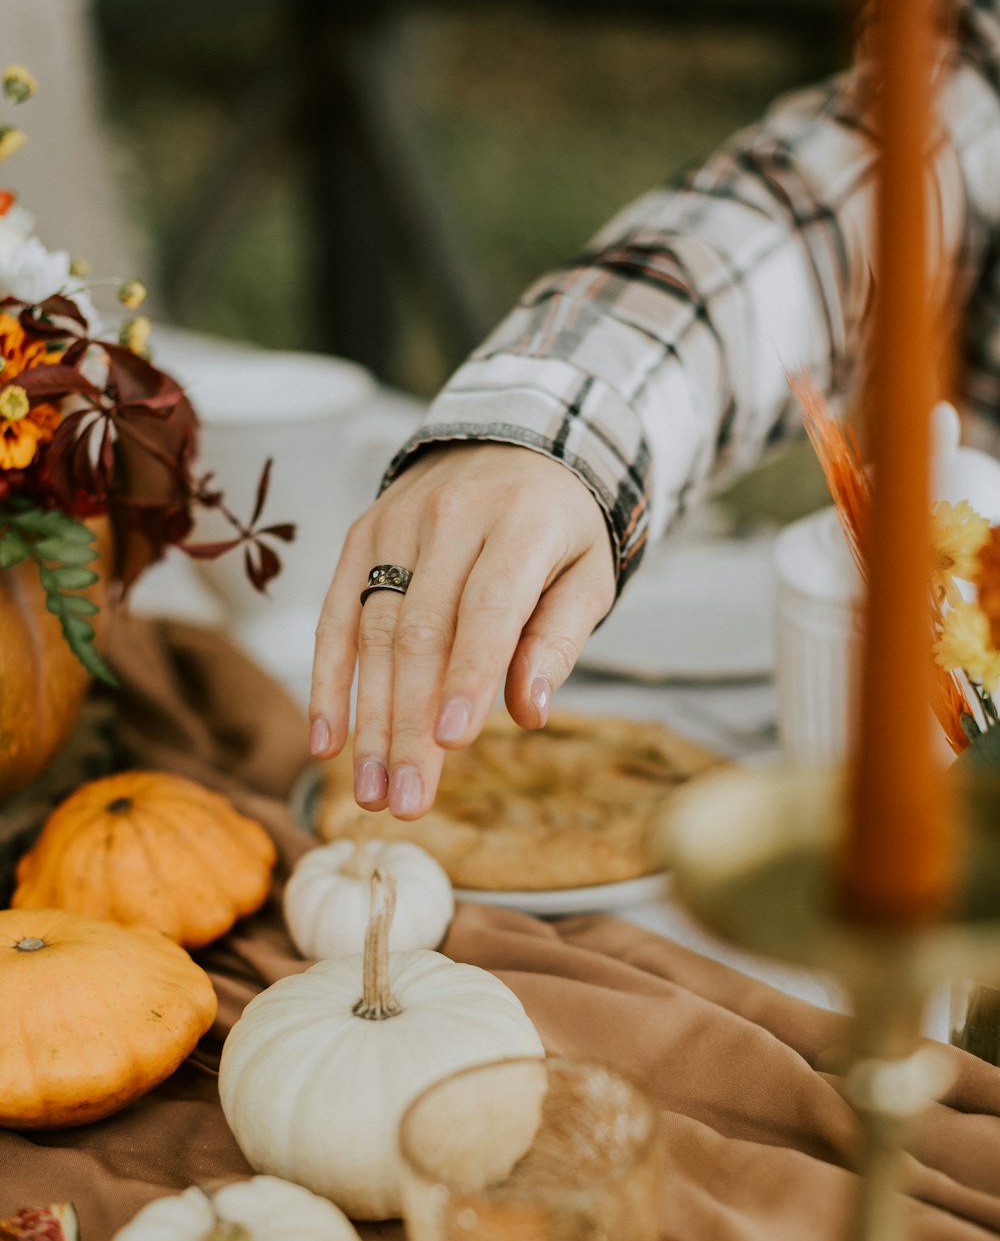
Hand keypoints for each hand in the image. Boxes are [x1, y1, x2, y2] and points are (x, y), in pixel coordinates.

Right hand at [309, 442, 615, 818]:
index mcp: (520, 522)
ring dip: (368, 721)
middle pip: (421, 633)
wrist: (516, 439)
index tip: (454, 743)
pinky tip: (328, 741)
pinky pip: (337, 616)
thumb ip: (559, 640)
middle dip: (409, 725)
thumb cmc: (559, 525)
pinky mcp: (362, 535)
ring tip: (373, 791)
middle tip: (406, 801)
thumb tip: (531, 713)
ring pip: (374, 633)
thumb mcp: (588, 572)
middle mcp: (451, 517)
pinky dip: (329, 682)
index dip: (469, 676)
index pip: (488, 607)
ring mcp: (397, 524)